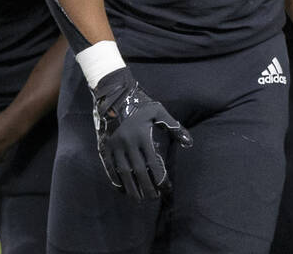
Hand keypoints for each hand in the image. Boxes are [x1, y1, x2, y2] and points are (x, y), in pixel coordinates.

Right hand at [93, 68, 191, 200]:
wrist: (113, 94)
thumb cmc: (139, 103)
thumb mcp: (159, 111)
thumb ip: (174, 127)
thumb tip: (189, 143)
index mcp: (142, 135)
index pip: (154, 163)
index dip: (160, 178)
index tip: (166, 188)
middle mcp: (128, 143)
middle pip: (139, 171)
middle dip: (147, 187)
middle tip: (153, 198)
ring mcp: (114, 146)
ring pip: (123, 172)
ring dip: (131, 187)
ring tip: (138, 199)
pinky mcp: (104, 147)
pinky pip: (109, 167)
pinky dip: (115, 179)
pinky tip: (122, 188)